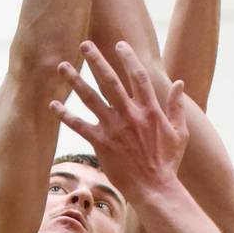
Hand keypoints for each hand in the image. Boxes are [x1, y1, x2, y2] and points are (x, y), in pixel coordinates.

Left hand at [52, 38, 188, 203]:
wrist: (155, 188)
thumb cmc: (168, 162)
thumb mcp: (180, 132)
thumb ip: (177, 106)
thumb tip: (179, 83)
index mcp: (150, 109)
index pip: (137, 75)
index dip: (128, 57)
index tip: (118, 44)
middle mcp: (130, 114)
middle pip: (110, 80)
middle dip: (96, 60)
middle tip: (85, 44)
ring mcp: (114, 128)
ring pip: (91, 98)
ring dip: (75, 81)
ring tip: (62, 67)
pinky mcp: (101, 143)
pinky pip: (79, 126)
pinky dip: (65, 115)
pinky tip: (53, 105)